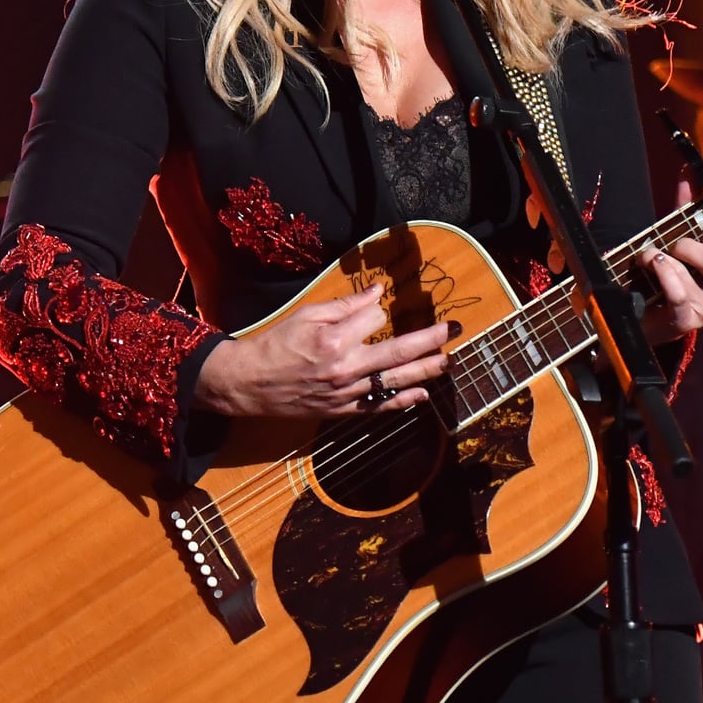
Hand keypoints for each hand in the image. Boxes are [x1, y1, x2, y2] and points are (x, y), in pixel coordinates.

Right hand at [194, 284, 455, 422]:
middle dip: (429, 340)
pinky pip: (380, 406)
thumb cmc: (276, 344)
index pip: (375, 319)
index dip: (376, 311)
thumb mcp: (307, 315)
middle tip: (452, 330)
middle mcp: (345, 368)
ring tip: (449, 361)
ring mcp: (347, 392)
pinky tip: (423, 394)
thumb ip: (345, 305)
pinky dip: (403, 401)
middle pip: (398, 352)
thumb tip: (378, 292)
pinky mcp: (344, 410)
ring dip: (425, 370)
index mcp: (334, 339)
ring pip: (394, 381)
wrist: (250, 384)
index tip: (370, 310)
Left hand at [638, 178, 702, 343]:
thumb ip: (688, 205)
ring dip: (664, 258)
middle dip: (688, 246)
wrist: (642, 312)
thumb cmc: (669, 272)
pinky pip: (675, 292)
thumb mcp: (681, 236)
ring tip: (651, 256)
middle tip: (674, 246)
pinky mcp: (685, 323)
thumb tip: (688, 167)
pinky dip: (658, 271)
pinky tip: (648, 266)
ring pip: (690, 275)